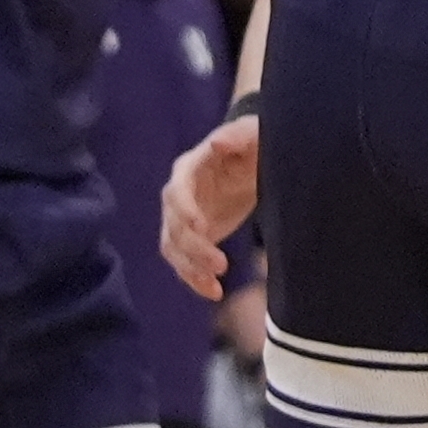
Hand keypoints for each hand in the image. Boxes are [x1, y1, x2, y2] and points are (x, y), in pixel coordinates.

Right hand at [164, 115, 261, 297]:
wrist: (253, 160)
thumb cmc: (252, 142)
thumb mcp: (252, 134)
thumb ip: (236, 136)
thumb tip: (216, 144)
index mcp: (188, 168)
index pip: (176, 191)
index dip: (185, 210)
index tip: (201, 227)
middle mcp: (178, 195)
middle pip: (173, 226)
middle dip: (193, 248)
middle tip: (221, 264)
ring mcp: (182, 218)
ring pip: (174, 249)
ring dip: (191, 269)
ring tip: (216, 286)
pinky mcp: (194, 237)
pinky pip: (185, 262)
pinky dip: (195, 279)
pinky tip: (215, 292)